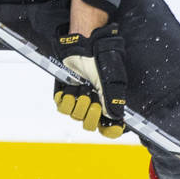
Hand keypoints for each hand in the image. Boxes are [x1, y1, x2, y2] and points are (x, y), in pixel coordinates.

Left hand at [53, 23, 126, 137]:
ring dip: (79, 103)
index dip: (110, 130)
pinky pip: (63, 108)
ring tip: (83, 89)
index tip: (111, 128)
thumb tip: (116, 118)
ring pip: (76, 116)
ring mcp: (79, 100)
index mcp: (107, 104)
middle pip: (90, 125)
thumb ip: (113, 101)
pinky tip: (72, 90)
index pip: (110, 127)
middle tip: (93, 101)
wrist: (84, 48)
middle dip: (91, 114)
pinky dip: (67, 99)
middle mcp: (93, 105)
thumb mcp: (111, 81)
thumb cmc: (100, 61)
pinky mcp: (65, 94)